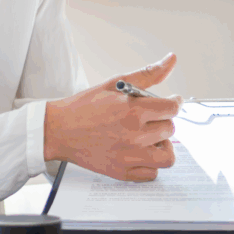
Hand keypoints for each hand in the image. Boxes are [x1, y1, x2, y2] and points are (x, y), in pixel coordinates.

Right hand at [45, 53, 183, 181]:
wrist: (59, 130)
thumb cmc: (85, 106)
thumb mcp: (117, 84)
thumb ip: (148, 73)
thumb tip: (171, 60)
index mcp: (133, 111)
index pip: (172, 108)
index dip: (174, 102)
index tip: (170, 102)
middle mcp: (134, 136)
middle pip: (170, 129)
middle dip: (164, 120)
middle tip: (152, 118)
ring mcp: (128, 156)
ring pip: (167, 156)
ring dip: (163, 145)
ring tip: (152, 137)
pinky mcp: (122, 172)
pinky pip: (152, 174)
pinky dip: (151, 164)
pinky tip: (141, 152)